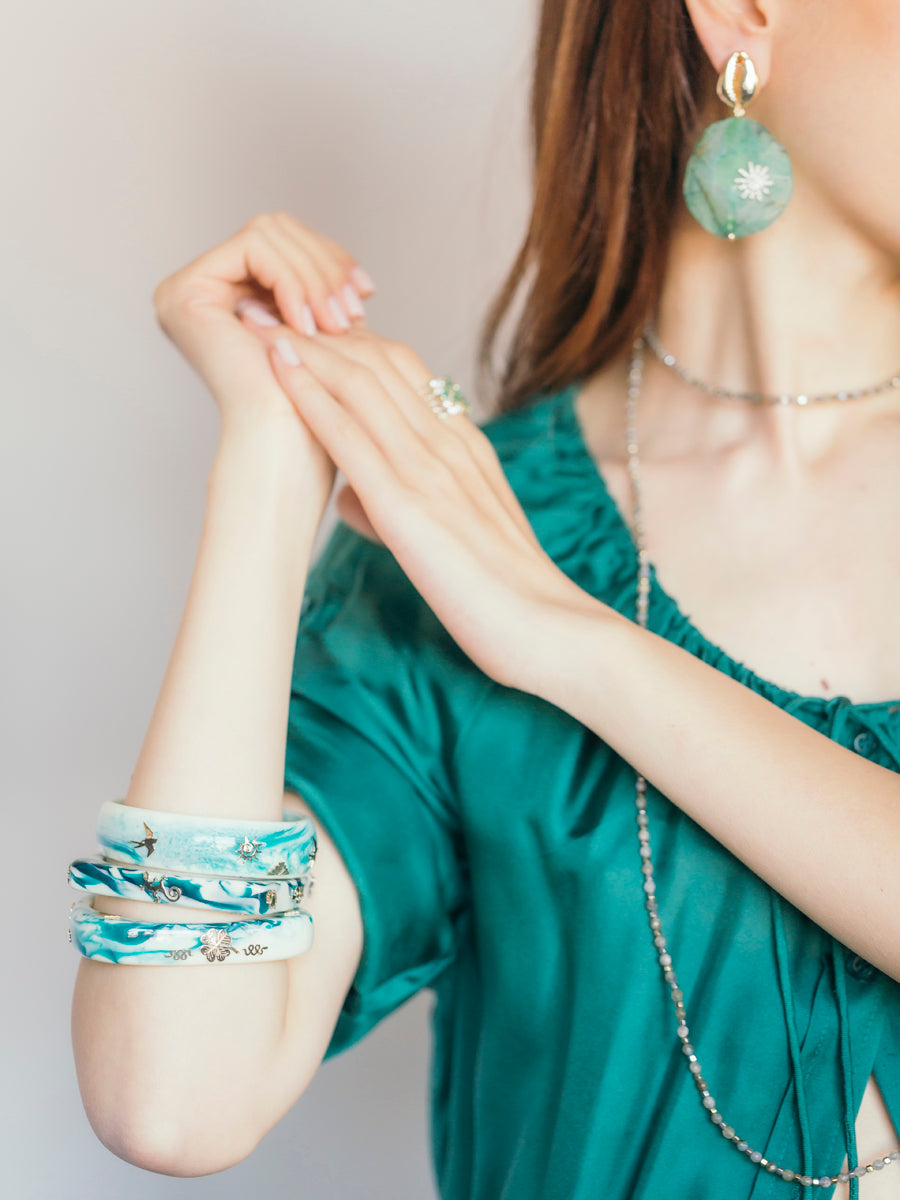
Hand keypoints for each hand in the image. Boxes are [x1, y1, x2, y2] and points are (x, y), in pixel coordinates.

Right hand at [152, 211, 375, 501]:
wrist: (288, 455)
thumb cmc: (313, 417)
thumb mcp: (327, 341)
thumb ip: (324, 298)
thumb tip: (347, 267)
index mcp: (227, 300)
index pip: (285, 244)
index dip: (330, 260)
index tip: (366, 292)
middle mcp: (199, 292)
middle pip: (275, 229)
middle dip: (324, 264)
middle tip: (353, 309)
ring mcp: (184, 292)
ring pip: (268, 232)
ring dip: (314, 275)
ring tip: (336, 322)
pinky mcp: (183, 293)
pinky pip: (252, 246)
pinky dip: (291, 278)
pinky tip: (309, 323)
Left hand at [239, 319, 602, 691]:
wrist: (547, 630)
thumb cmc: (505, 596)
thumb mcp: (454, 537)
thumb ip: (402, 506)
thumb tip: (352, 499)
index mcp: (465, 449)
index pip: (404, 374)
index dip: (350, 344)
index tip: (306, 326)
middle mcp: (451, 445)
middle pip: (379, 363)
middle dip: (319, 328)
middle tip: (269, 301)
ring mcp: (432, 471)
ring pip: (362, 384)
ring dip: (304, 346)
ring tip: (258, 317)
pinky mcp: (411, 506)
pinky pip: (353, 436)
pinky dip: (311, 395)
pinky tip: (278, 371)